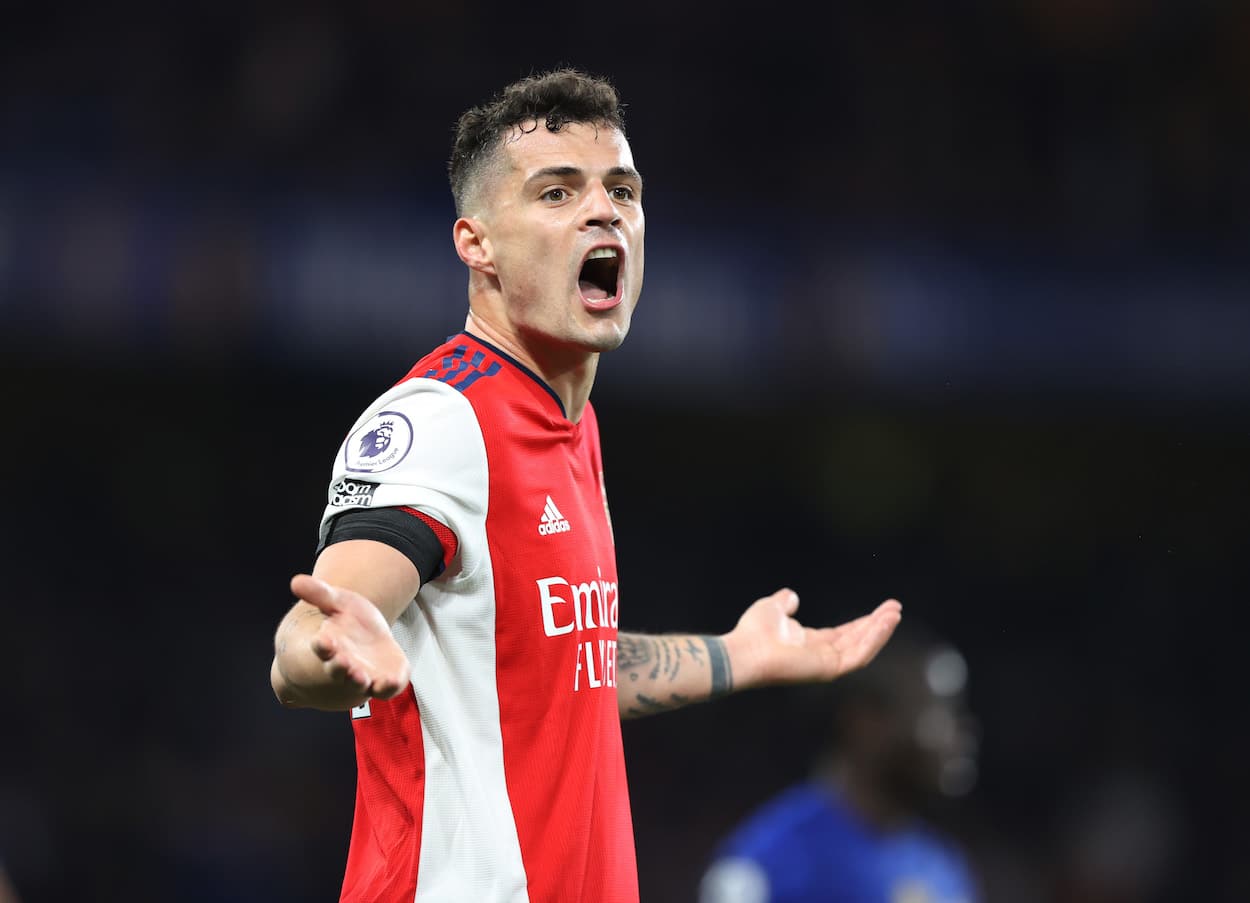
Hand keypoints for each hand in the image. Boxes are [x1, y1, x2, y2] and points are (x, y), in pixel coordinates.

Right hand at [289, 573, 410, 700]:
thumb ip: (319, 593)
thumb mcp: (336, 602)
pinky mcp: (385, 680)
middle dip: (339, 667)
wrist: (369, 640)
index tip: (321, 640)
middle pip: (338, 670)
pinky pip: (386, 689)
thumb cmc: (347, 622)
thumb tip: (296, 581)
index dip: (322, 645)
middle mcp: (344, 664)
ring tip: (361, 677)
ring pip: (359, 683)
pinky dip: (388, 687)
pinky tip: (391, 680)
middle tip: (340, 661)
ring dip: (359, 681)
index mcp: (330, 644)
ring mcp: (365, 675)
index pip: (322, 647)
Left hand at [724, 589, 900, 688]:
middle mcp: (820, 656)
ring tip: (895, 614)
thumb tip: (792, 595)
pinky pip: (858, 655)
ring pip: (862, 648)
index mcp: (809, 643)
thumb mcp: (772, 608)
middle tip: (896, 609)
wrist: (745, 650)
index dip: (862, 622)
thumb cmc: (752, 631)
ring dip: (880, 631)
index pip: (843, 634)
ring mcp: (826, 664)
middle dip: (877, 625)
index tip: (882, 609)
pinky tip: (884, 623)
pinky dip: (873, 639)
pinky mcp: (829, 669)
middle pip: (857, 640)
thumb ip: (784, 602)